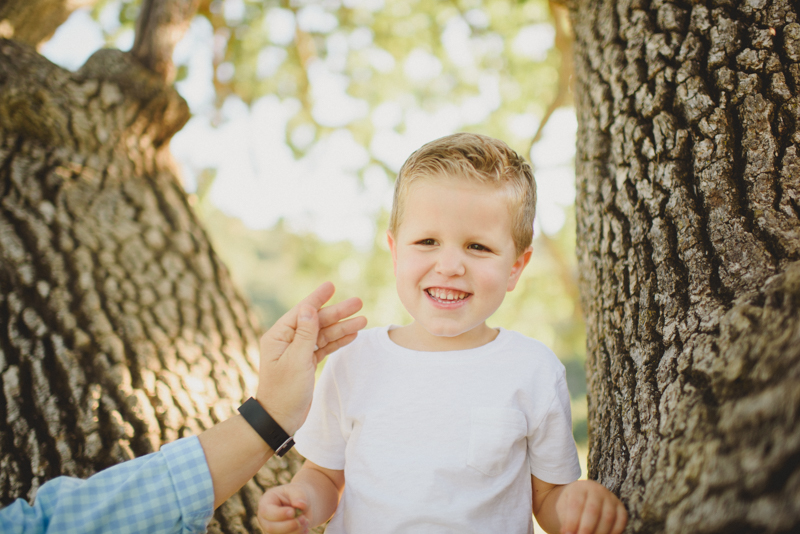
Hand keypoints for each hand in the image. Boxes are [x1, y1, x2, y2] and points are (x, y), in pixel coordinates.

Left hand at [256, 282, 365, 434]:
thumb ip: (305, 334)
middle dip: (337, 313)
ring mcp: (297, 352)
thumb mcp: (296, 361)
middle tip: (358, 303)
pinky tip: (352, 334)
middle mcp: (287, 341)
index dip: (318, 299)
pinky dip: (338, 341)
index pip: (302, 312)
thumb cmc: (284, 391)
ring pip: (323, 334)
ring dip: (342, 327)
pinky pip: (324, 347)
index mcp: (278, 336)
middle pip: (316, 321)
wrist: (279, 419)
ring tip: (363, 320)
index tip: (331, 286)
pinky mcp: (306, 363)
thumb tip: (310, 309)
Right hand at [258, 484, 311, 533]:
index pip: (266, 512)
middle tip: (304, 519)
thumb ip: (299, 495)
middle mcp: (265, 519)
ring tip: (306, 521)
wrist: (304, 505)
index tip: (293, 512)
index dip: (279, 514)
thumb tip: (301, 505)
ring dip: (296, 531)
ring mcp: (272, 530)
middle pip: (270, 528)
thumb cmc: (298, 495)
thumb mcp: (299, 490)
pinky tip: (306, 529)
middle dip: (289, 525)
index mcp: (266, 503)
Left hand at [556, 480, 626, 533]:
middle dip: (586, 528)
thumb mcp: (564, 508)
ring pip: (608, 516)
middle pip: (593, 510)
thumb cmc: (571, 505)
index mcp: (580, 488)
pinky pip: (621, 520)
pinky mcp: (620, 507)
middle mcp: (597, 490)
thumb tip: (567, 533)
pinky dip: (613, 532)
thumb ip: (565, 520)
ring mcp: (610, 498)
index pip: (576, 504)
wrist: (584, 497)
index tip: (568, 533)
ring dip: (599, 532)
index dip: (572, 521)